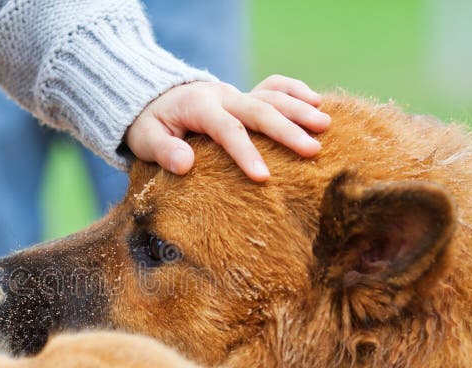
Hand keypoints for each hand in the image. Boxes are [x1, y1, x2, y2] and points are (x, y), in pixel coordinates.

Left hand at [125, 75, 330, 180]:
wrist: (155, 99)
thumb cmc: (151, 125)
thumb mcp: (145, 139)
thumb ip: (163, 151)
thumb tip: (185, 165)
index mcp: (199, 107)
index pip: (227, 130)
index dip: (245, 152)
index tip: (263, 177)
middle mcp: (223, 96)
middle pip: (259, 110)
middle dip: (287, 131)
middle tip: (313, 150)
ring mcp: (237, 94)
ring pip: (273, 97)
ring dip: (300, 110)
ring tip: (326, 126)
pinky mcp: (246, 96)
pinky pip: (274, 86)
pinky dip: (296, 91)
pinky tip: (319, 103)